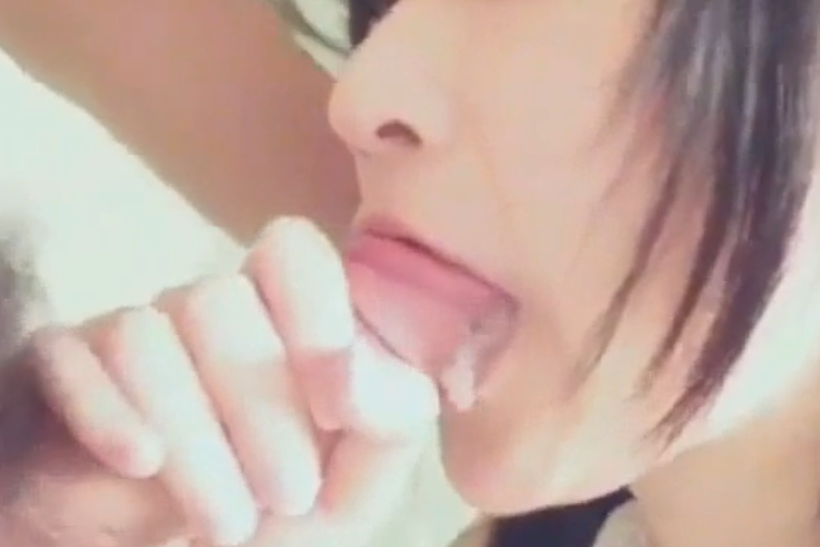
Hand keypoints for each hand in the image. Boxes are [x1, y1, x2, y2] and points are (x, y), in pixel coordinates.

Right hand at [30, 217, 439, 546]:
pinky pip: (69, 357)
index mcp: (284, 319)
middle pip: (221, 301)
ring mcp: (134, 333)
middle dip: (262, 411)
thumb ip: (386, 420)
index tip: (338, 411)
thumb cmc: (277, 515)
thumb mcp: (353, 485)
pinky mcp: (62, 366)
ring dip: (194, 438)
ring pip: (147, 334)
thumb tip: (355, 372)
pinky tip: (142, 463)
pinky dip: (107, 412)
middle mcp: (209, 311)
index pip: (290, 251)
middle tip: (288, 496)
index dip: (316, 315)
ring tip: (227, 522)